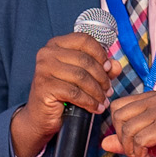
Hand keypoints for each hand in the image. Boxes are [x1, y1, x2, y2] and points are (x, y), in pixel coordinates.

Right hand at [8, 32, 117, 156]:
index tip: (108, 68)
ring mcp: (44, 69)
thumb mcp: (83, 78)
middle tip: (108, 90)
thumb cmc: (62, 94)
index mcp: (56, 44)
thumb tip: (115, 65)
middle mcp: (47, 53)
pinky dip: (89, 102)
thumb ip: (100, 69)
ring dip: (97, 91)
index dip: (100, 53)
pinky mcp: (45, 87)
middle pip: (85, 60)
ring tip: (103, 100)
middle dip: (101, 77)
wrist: (40, 116)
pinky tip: (95, 108)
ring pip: (81, 77)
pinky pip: (75, 93)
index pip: (84, 40)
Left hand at [107, 87, 155, 156]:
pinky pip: (140, 139)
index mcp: (151, 99)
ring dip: (131, 150)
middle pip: (118, 116)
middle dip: (122, 139)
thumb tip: (104, 143)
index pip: (118, 106)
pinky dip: (140, 154)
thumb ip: (127, 140)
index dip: (117, 127)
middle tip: (135, 153)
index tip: (129, 142)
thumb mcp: (150, 141)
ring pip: (128, 129)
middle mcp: (155, 101)